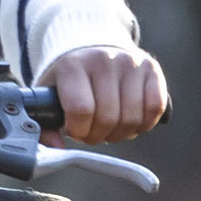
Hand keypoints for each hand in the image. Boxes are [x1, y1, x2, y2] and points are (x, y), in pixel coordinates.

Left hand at [44, 41, 168, 144]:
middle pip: (107, 118)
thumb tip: (56, 150)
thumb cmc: (70, 79)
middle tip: (92, 133)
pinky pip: (155, 107)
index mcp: (72, 66)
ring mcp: (130, 62)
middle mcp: (103, 60)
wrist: (93, 50)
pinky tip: (131, 123)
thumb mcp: (48, 95)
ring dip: (120, 133)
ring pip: (132, 117)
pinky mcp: (151, 68)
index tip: (74, 130)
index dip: (78, 130)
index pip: (80, 110)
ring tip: (109, 129)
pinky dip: (145, 124)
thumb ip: (45, 125)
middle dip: (98, 136)